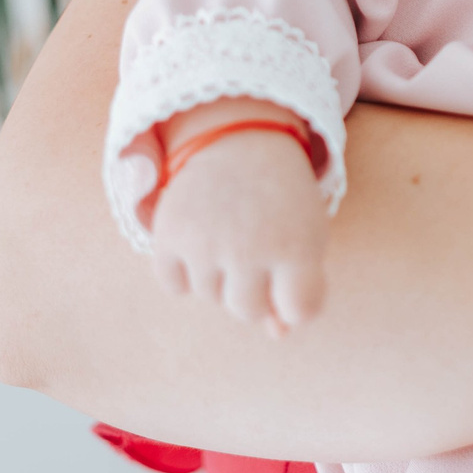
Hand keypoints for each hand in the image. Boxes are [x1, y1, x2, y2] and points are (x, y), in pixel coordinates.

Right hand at [145, 104, 328, 331]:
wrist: (237, 137)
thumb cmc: (280, 196)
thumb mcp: (304, 235)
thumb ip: (296, 288)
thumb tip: (278, 335)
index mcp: (297, 247)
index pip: (300, 310)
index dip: (295, 300)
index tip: (292, 275)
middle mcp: (250, 249)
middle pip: (249, 311)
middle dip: (255, 288)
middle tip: (257, 244)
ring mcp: (205, 244)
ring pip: (211, 296)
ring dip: (220, 274)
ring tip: (231, 230)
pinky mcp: (168, 236)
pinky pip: (176, 285)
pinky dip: (185, 268)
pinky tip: (201, 236)